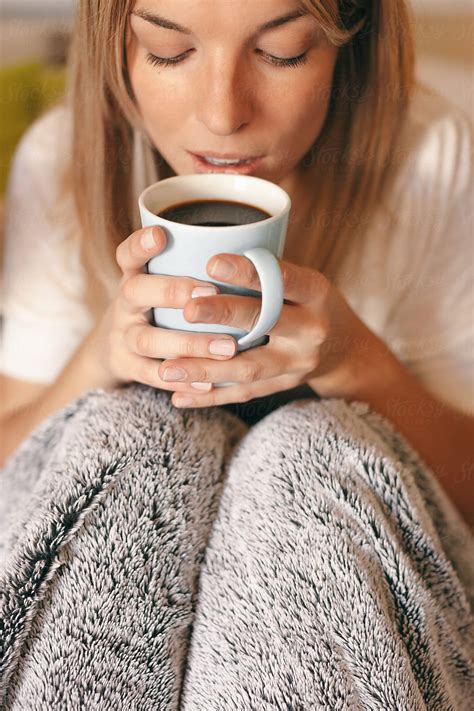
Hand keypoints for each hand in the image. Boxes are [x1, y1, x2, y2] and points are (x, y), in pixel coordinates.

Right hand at [93, 227, 238, 393]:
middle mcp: (126, 303)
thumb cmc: (159, 304)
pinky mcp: (128, 367)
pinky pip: (153, 375)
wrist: (117, 346)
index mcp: (136, 275)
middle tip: (210, 292)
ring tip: (228, 346)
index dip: (140, 244)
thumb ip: (192, 266)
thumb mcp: (163, 280)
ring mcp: (123, 337)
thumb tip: (255, 244)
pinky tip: (211, 383)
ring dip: (188, 343)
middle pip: (136, 291)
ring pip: (148, 340)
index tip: (161, 234)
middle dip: (173, 291)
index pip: (128, 253)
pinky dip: (183, 380)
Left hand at [158, 252, 391, 407]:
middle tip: (187, 310)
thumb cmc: (309, 302)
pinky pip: (243, 393)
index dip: (248, 273)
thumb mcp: (304, 279)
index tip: (212, 263)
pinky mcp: (283, 386)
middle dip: (224, 315)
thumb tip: (202, 248)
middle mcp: (311, 330)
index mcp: (316, 294)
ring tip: (167, 368)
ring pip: (248, 368)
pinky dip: (210, 396)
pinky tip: (178, 396)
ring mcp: (297, 364)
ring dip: (206, 369)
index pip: (283, 279)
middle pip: (265, 322)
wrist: (345, 349)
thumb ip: (266, 272)